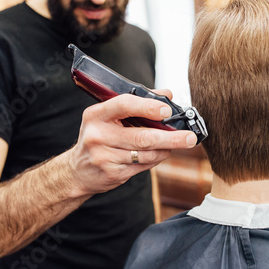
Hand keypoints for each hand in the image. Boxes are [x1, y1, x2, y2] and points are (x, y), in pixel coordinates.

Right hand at [66, 93, 196, 196]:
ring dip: (166, 149)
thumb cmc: (98, 136)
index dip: (148, 106)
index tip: (168, 109)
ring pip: (146, 154)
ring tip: (176, 144)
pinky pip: (143, 166)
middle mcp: (98, 135)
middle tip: (190, 138)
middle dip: (171, 138)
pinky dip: (156, 159)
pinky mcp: (113, 173)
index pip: (124, 105)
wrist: (78, 171)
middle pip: (142, 136)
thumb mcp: (108, 116)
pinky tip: (160, 153)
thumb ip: (137, 104)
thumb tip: (167, 95)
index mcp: (96, 115)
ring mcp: (104, 157)